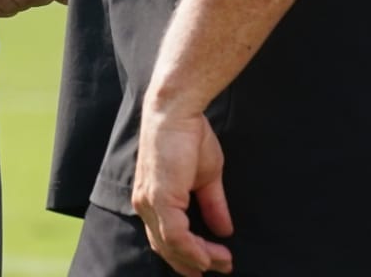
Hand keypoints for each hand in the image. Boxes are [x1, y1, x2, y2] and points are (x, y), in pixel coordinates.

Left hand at [132, 105, 233, 275]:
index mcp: (152, 199)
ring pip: (171, 247)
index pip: (166, 238)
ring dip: (198, 259)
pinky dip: (193, 250)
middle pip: (166, 249)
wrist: (177, 109)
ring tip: (222, 262)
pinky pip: (175, 237)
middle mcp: (145, 205)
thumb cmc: (189, 134)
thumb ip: (211, 204)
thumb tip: (225, 230)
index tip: (211, 262)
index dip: (187, 255)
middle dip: (193, 263)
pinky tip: (209, 256)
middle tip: (219, 269)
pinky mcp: (159, 199)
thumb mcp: (206, 175)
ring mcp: (150, 203)